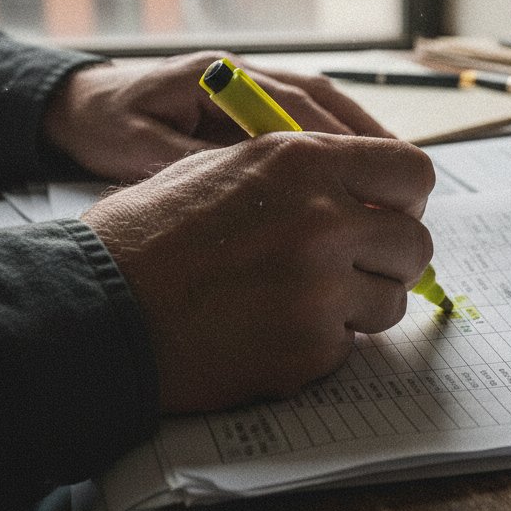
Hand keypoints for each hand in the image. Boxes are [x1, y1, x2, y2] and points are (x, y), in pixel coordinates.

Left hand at [43, 51, 392, 181]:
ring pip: (327, 104)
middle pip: (322, 98)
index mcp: (218, 77)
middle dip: (365, 140)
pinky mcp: (257, 98)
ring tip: (401, 179)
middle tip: (403, 183)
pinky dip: (344, 141)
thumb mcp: (139, 148)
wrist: (86, 101)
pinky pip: (313, 115)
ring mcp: (255, 82)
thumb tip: (257, 187)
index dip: (334, 142)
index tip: (366, 178)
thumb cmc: (109, 124)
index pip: (291, 104)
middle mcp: (246, 72)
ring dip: (364, 139)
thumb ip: (194, 162)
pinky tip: (367, 172)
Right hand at [84, 133, 434, 411]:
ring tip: (302, 302)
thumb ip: (307, 175)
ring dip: (360, 305)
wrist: (95, 306)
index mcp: (305, 160)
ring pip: (392, 302)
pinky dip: (320, 344)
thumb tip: (366, 196)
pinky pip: (349, 347)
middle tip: (352, 268)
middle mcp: (324, 220)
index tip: (388, 216)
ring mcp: (320, 289)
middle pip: (415, 244)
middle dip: (390, 259)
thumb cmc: (151, 234)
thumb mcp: (228, 169)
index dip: (406, 199)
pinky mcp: (307, 349)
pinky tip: (270, 332)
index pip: (413, 171)